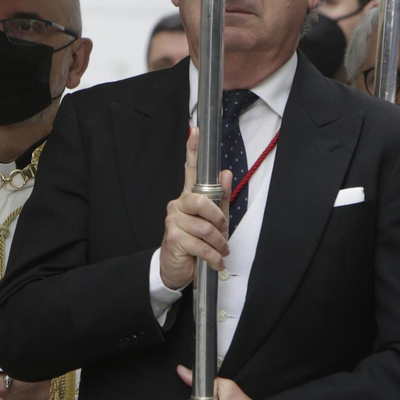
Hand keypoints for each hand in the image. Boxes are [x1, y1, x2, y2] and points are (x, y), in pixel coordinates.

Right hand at [159, 128, 234, 291]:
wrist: (176, 268)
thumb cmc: (195, 242)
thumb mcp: (214, 221)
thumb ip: (221, 199)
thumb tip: (225, 173)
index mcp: (188, 198)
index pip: (191, 170)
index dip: (193, 150)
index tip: (196, 131)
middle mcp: (177, 205)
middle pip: (201, 200)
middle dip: (218, 218)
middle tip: (223, 230)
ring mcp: (173, 221)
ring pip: (205, 227)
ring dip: (219, 243)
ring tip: (220, 251)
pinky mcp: (174, 238)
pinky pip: (201, 245)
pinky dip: (213, 257)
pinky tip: (216, 262)